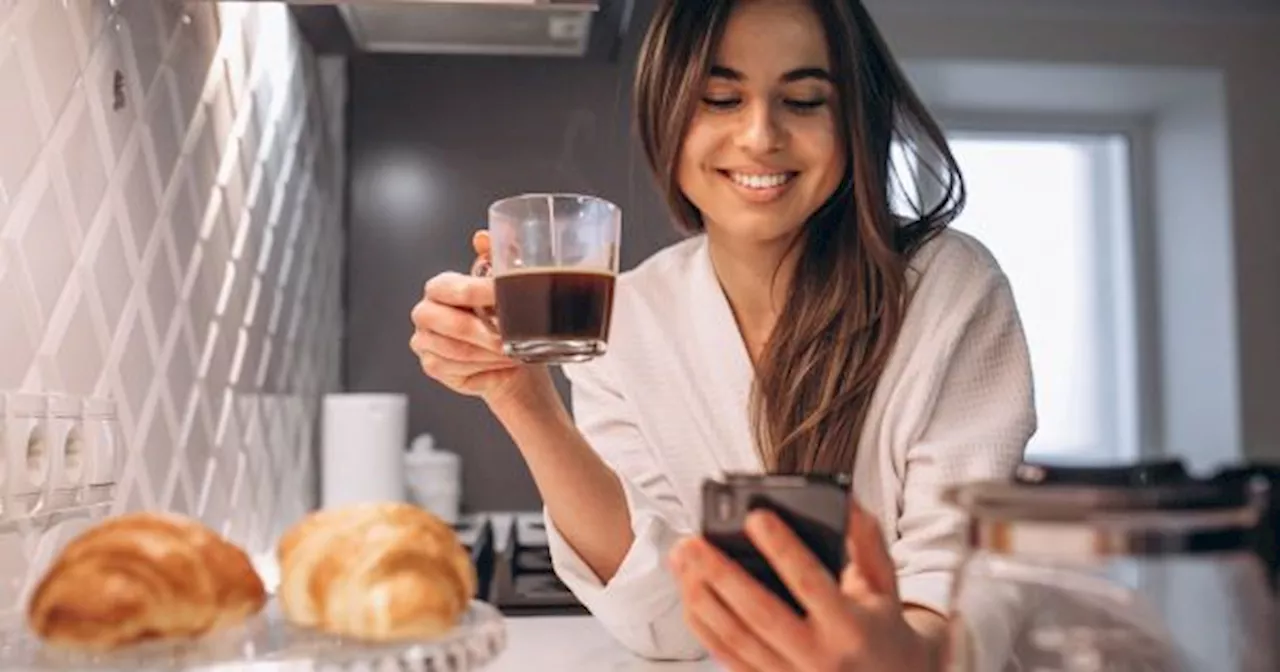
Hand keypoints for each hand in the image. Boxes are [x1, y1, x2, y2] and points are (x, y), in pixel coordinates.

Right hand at [409, 231, 552, 409]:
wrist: (503, 354)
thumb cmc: (500, 317)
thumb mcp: (501, 283)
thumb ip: (494, 256)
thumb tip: (483, 237)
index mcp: (439, 287)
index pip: (454, 289)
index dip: (483, 294)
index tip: (507, 298)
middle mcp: (425, 313)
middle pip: (456, 326)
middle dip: (491, 335)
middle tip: (514, 338)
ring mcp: (424, 342)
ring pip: (460, 352)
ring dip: (492, 355)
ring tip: (515, 353)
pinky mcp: (433, 366)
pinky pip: (459, 372)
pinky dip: (486, 371)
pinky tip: (502, 366)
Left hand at [669, 500, 938, 671]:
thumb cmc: (880, 625)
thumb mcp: (884, 582)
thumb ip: (865, 539)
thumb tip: (844, 498)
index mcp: (850, 626)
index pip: (810, 582)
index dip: (782, 549)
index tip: (756, 517)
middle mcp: (818, 656)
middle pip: (760, 613)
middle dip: (721, 574)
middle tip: (693, 542)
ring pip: (735, 637)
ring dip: (702, 596)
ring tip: (682, 560)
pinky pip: (727, 656)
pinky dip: (703, 625)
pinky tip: (688, 594)